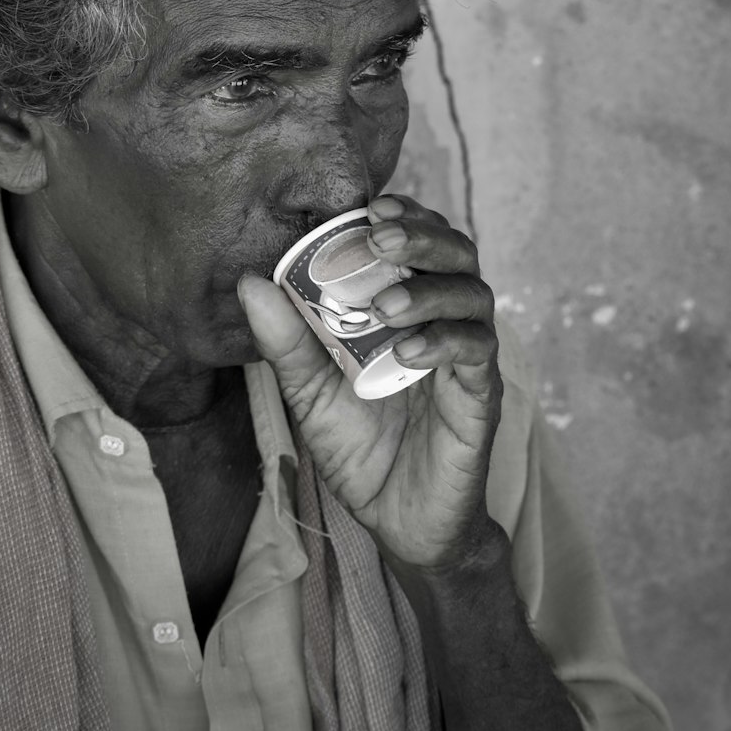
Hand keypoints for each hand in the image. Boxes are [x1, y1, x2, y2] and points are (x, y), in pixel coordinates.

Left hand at [237, 195, 502, 571]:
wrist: (399, 523)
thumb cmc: (361, 449)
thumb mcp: (311, 393)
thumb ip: (287, 341)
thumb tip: (250, 282)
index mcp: (406, 306)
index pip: (418, 239)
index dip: (403, 214)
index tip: (370, 207)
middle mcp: (442, 319)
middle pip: (455, 252)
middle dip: (422, 235)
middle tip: (381, 238)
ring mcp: (466, 355)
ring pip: (472, 294)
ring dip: (430, 287)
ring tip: (387, 303)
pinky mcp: (481, 394)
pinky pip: (476, 351)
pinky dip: (444, 341)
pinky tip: (409, 350)